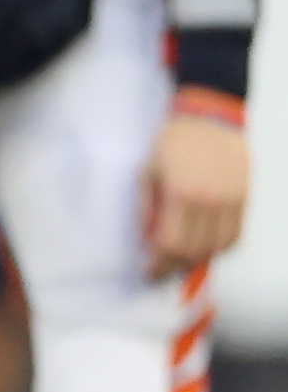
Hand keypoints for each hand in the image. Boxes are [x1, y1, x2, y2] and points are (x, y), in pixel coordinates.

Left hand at [140, 108, 249, 275]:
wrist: (214, 119)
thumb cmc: (175, 143)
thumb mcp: (148, 171)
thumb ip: (146, 207)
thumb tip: (147, 238)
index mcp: (182, 193)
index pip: (171, 244)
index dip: (159, 264)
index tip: (149, 272)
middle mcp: (211, 200)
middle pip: (194, 250)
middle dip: (174, 267)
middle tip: (161, 270)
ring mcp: (232, 200)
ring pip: (217, 247)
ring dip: (197, 260)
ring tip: (180, 260)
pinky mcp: (245, 198)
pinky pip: (236, 235)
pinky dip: (220, 248)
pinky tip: (204, 248)